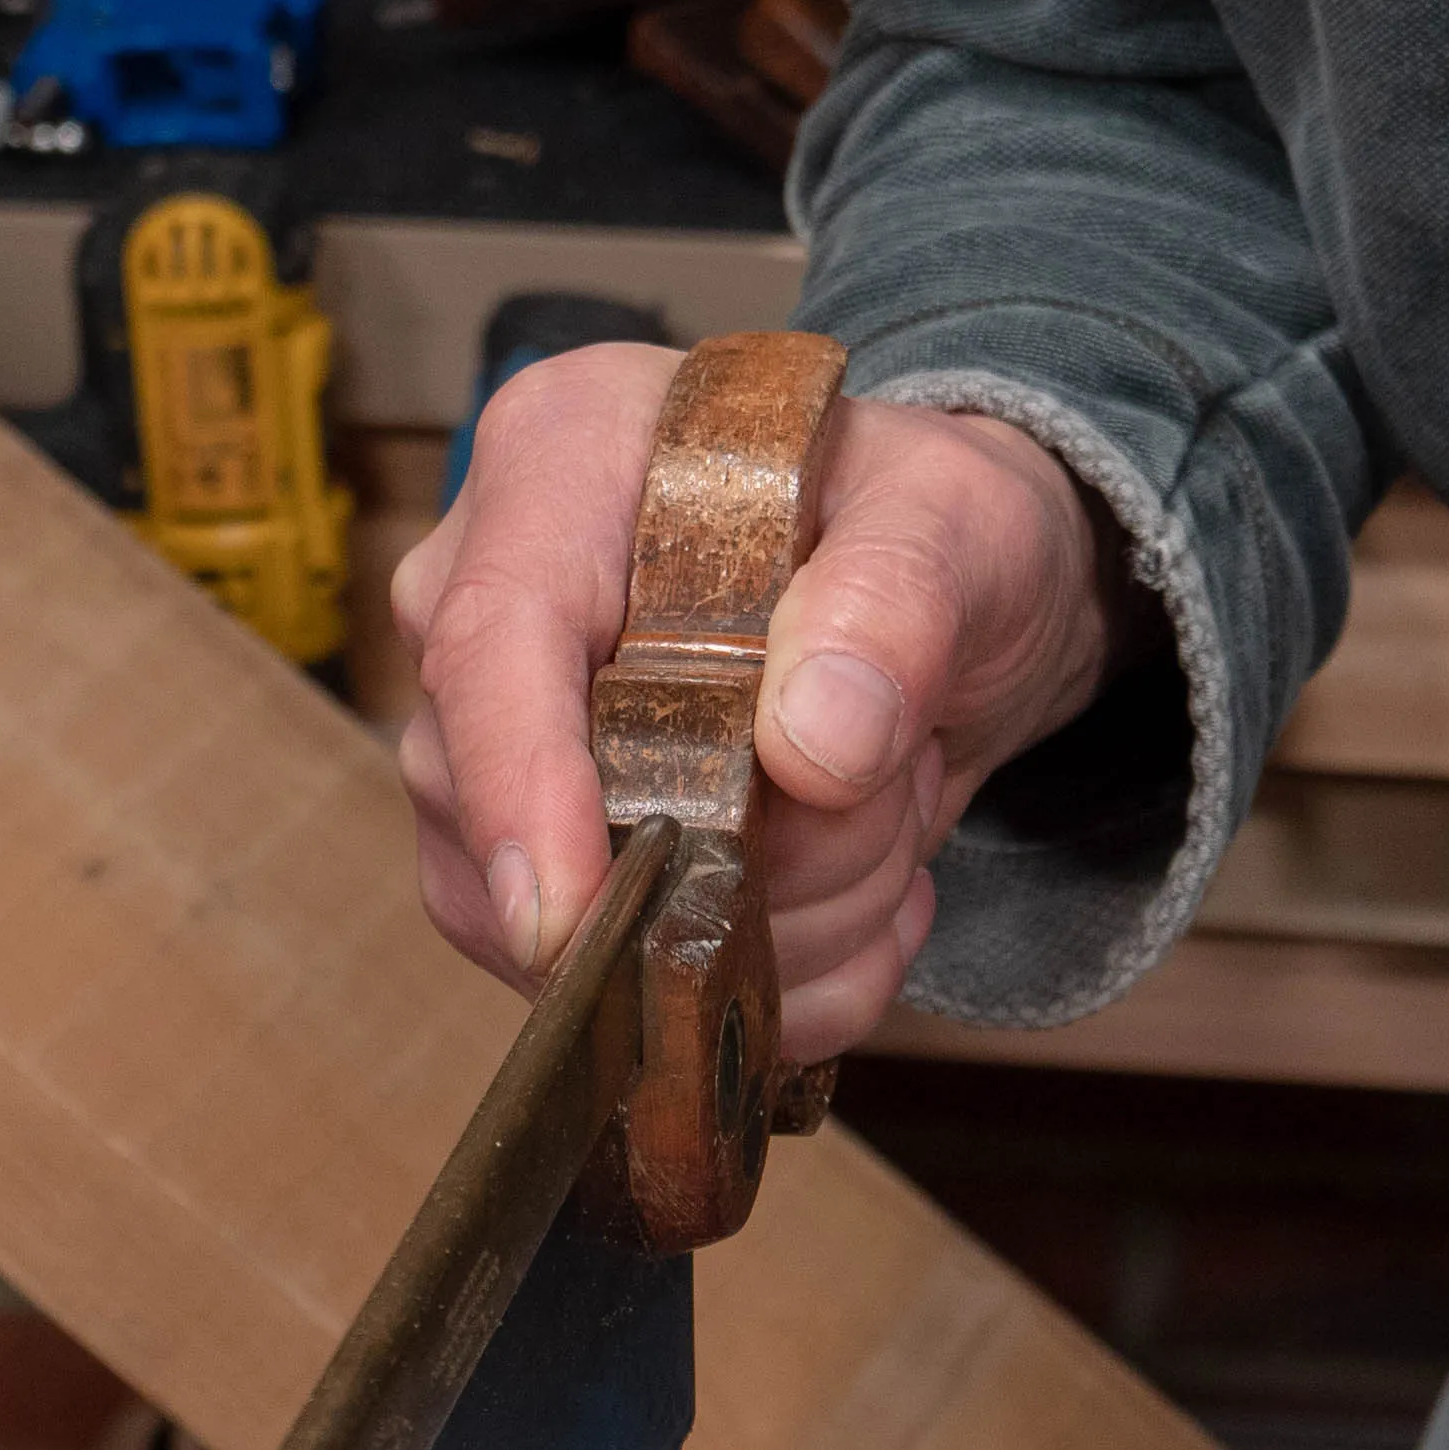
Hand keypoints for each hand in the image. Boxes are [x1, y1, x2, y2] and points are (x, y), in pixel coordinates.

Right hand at [392, 343, 1136, 1058]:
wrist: (945, 604)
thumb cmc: (925, 528)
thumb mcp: (963, 521)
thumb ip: (900, 602)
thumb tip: (813, 744)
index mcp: (561, 463)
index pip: (492, 643)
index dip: (521, 788)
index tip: (570, 915)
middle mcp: (485, 599)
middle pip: (527, 811)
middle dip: (750, 858)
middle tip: (897, 773)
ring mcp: (494, 743)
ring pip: (576, 926)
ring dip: (780, 921)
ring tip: (881, 807)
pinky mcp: (537, 855)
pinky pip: (617, 986)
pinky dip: (776, 979)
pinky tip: (862, 894)